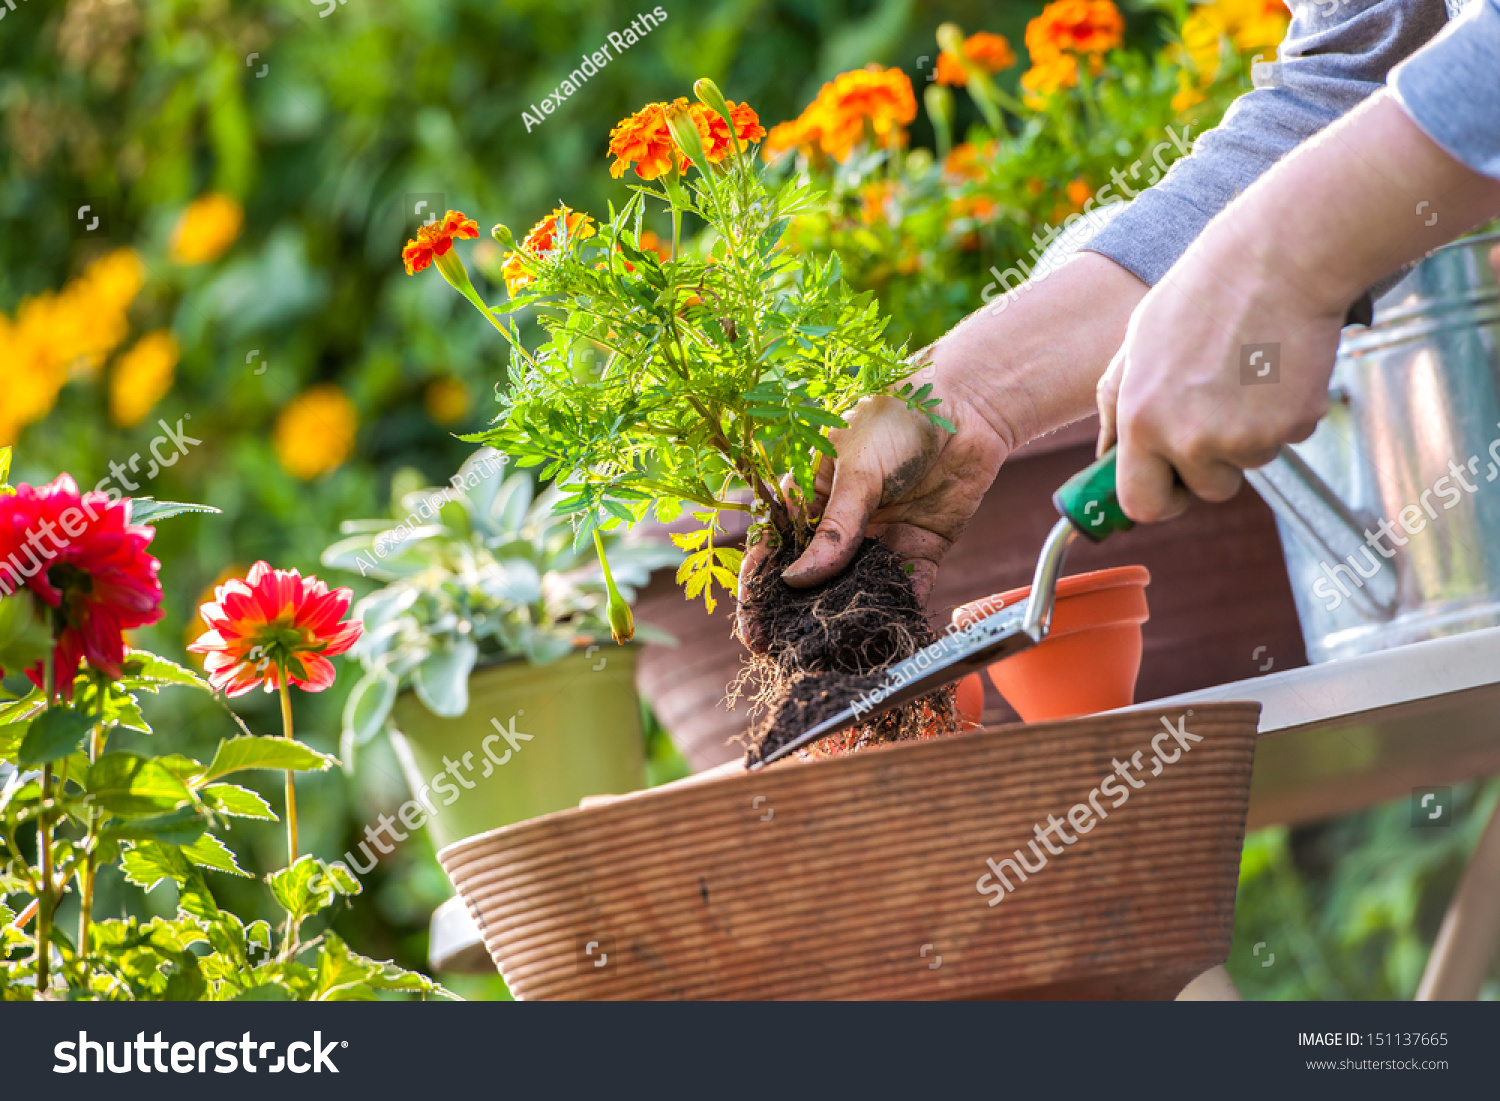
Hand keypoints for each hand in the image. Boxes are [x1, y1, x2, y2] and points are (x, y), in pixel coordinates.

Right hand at [735, 252, 1147, 648]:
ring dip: (846, 621)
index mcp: (809, 496)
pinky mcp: (920, 550)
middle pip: (811, 580)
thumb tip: (798, 580)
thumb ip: (835, 528)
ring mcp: (879, 540)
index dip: (760, 588)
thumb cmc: (897, 417)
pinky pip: (906, 590)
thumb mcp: (856, 469)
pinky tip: (888, 640)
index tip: (753, 626)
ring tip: (833, 658)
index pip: (773, 548)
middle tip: (788, 654)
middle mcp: (840, 524)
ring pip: (855, 591)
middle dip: (798, 617)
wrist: (967, 404)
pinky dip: (899, 614)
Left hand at [1095, 240, 1343, 521]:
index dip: (1159, 500)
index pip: (1140, 503)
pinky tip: (1275, 368)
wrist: (1276, 260)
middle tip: (1218, 414)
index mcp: (1141, 421)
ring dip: (1249, 433)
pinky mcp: (1292, 425)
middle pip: (1205, 491)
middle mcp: (1188, 438)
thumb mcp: (1135, 347)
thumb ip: (1117, 408)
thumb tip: (1105, 459)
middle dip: (1212, 469)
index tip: (1170, 488)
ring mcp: (1244, 437)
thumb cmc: (1200, 297)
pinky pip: (1286, 438)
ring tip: (1244, 373)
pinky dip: (1283, 413)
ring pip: (1249, 463)